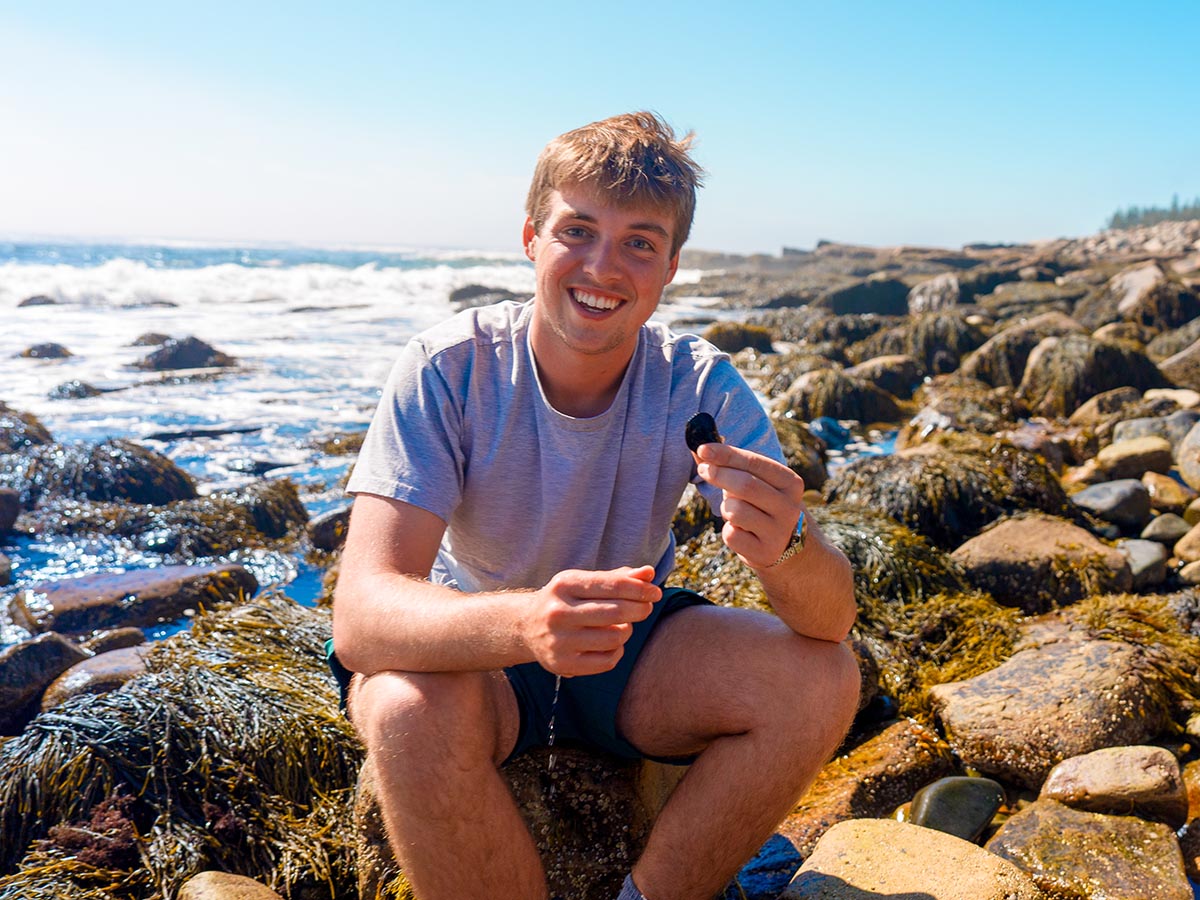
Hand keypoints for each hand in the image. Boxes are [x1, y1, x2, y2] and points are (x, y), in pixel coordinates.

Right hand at [524, 566, 660, 675]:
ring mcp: (559, 640)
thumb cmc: (565, 600)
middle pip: (617, 612)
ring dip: (627, 630)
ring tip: (622, 625)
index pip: (612, 585)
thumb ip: (617, 577)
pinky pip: (608, 660)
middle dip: (640, 609)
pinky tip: (611, 642)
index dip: (640, 588)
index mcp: (564, 585)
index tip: (655, 592)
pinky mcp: (562, 664)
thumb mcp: (584, 582)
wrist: (526, 627)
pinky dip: (617, 650)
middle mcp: (558, 612)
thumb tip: (649, 573)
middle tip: (646, 608)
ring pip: (616, 637)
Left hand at [695, 442, 806, 569]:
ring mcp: (779, 532)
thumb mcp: (756, 482)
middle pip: (746, 485)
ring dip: (725, 507)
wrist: (785, 546)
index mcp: (791, 483)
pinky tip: (741, 532)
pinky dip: (729, 530)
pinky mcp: (765, 552)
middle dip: (719, 475)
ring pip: (735, 511)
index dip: (726, 454)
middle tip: (703, 469)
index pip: (755, 463)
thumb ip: (731, 465)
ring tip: (734, 511)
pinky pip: (731, 535)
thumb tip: (700, 449)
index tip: (703, 448)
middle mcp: (790, 507)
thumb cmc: (761, 504)